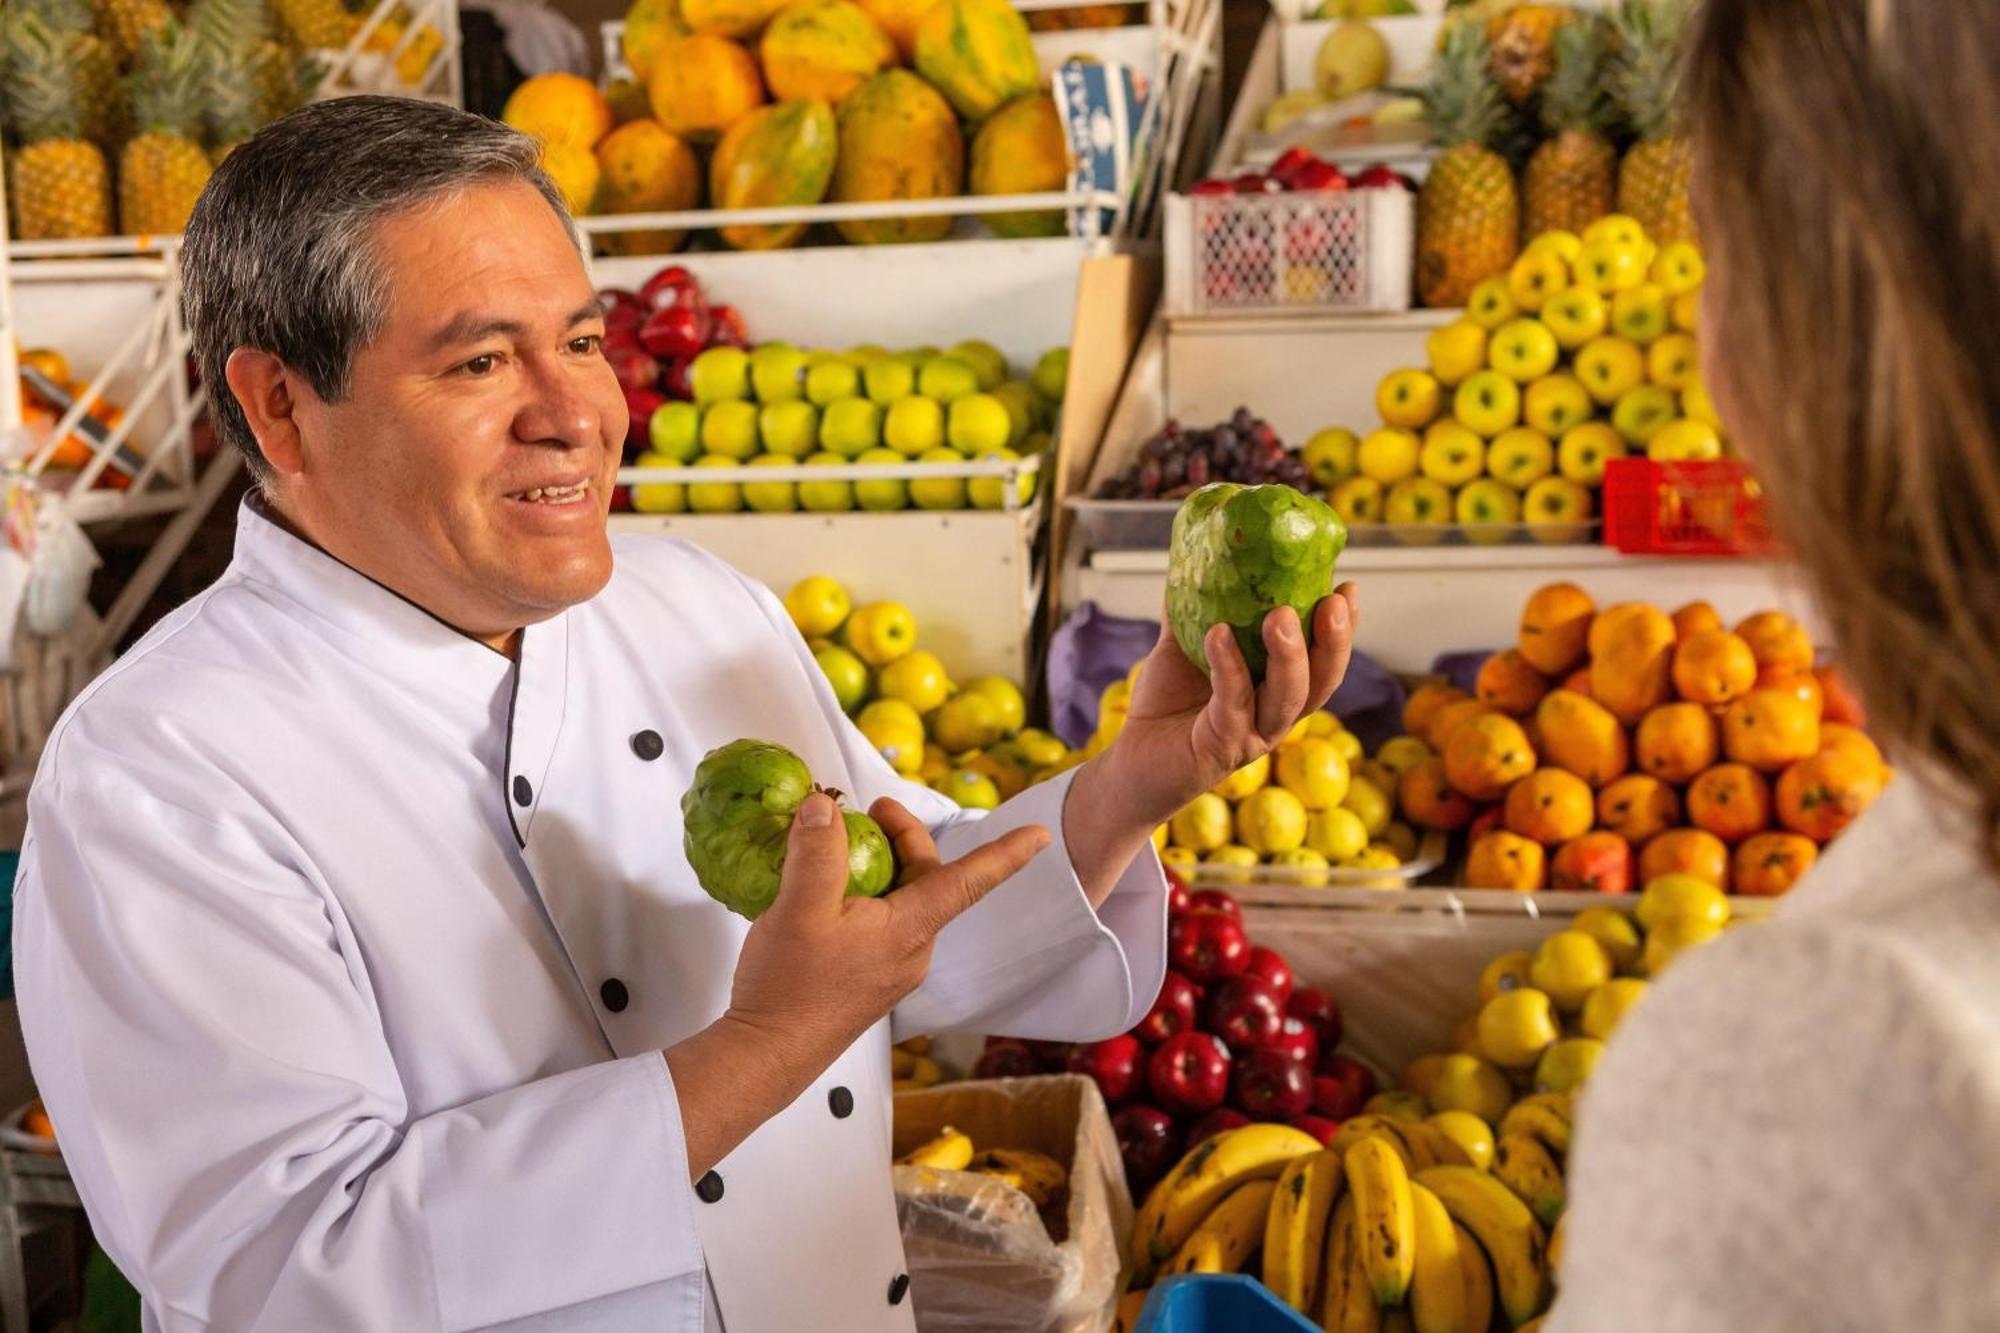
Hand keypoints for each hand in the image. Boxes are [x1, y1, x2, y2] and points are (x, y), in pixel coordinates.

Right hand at [726, 792, 1049, 1066]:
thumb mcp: (799, 906)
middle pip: (927, 879)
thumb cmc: (790, 989)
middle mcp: (913, 951)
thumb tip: (826, 807)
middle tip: (867, 811)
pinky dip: (863, 895)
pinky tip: (824, 892)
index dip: (1006, 853)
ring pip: (902, 901)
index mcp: (911, 929)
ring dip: (880, 865)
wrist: (767, 1056)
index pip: (971, 881)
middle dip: (904, 837)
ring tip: (836, 847)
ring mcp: (893, 969)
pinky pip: (881, 924)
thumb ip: (817, 851)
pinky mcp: (870, 980)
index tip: (1042, 835)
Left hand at [1099, 586, 1359, 827]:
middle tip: (1332, 601)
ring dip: (1289, 656)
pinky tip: (1218, 633)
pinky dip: (1228, 666)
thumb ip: (1194, 609)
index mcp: (1276, 692)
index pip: (1324, 662)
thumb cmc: (1166, 706)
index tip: (1348, 587)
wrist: (1130, 763)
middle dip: (1333, 642)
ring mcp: (1252, 737)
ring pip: (1288, 700)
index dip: (1343, 630)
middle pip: (1321, 683)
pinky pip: (1232, 704)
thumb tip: (1196, 556)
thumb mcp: (1183, 648)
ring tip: (1280, 615)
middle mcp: (1274, 717)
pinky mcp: (1220, 750)